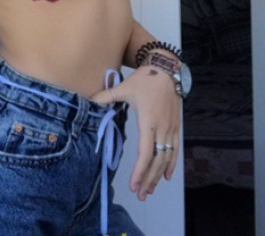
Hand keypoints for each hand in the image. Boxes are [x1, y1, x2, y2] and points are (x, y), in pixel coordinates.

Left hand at [91, 64, 180, 200]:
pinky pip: (175, 150)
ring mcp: (171, 129)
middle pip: (157, 160)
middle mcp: (162, 128)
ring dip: (158, 176)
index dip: (140, 171)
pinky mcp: (176, 127)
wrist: (166, 69)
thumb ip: (107, 96)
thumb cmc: (145, 79)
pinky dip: (171, 164)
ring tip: (150, 190)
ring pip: (166, 158)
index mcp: (148, 121)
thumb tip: (89, 101)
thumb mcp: (124, 87)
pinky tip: (166, 176)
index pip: (145, 152)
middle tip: (140, 195)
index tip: (134, 185)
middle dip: (148, 179)